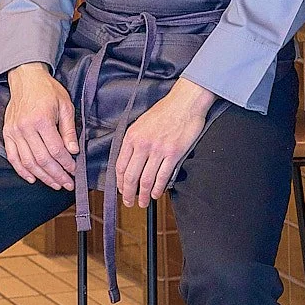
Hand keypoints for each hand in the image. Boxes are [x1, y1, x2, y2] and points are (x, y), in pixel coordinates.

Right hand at [3, 64, 78, 188]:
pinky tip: (32, 178)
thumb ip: (68, 130)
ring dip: (42, 176)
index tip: (74, 171)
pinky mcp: (7, 133)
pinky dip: (22, 171)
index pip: (55, 149)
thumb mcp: (65, 105)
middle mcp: (25, 127)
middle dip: (56, 174)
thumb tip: (73, 151)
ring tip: (54, 184)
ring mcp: (14, 132)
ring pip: (28, 162)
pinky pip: (13, 157)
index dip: (66, 163)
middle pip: (42, 159)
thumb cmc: (47, 90)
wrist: (26, 78)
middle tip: (67, 184)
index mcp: (41, 119)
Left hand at [115, 78, 215, 205]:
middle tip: (129, 203)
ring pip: (146, 180)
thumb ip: (135, 140)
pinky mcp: (173, 153)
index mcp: (132, 136)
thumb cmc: (165, 110)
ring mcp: (158, 150)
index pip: (120, 166)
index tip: (121, 190)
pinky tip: (157, 194)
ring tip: (144, 203)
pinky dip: (158, 189)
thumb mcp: (141, 123)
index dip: (120, 182)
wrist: (185, 102)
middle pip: (131, 176)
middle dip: (128, 194)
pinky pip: (162, 176)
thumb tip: (130, 160)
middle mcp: (143, 144)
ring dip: (144, 195)